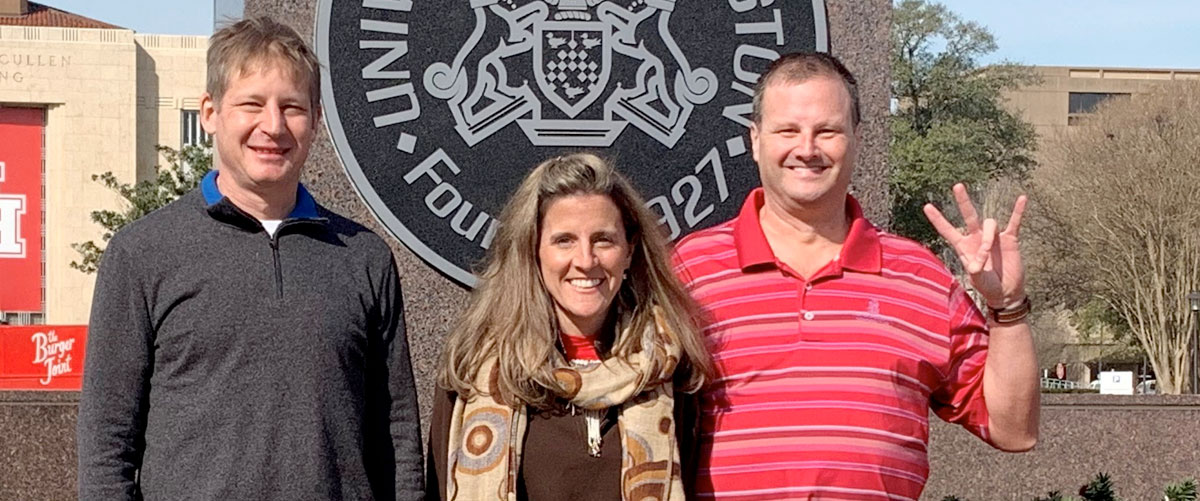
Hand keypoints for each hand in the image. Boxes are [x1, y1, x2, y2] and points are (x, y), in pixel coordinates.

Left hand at [923, 183, 1026, 308]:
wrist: (1006, 292)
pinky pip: (1014, 222)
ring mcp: (993, 237)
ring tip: (989, 250)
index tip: (927, 206)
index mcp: (963, 247)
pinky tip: (1022, 198)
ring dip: (988, 236)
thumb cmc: (987, 286)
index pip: (948, 230)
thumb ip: (976, 268)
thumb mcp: (977, 279)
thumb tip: (980, 256)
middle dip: (963, 202)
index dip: (938, 219)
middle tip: (957, 186)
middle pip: (969, 215)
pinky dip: (1018, 211)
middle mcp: (977, 238)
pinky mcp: (1010, 239)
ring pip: (990, 223)